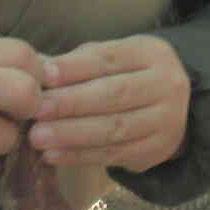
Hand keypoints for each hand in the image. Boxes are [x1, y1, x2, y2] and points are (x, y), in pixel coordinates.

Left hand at [29, 34, 189, 174]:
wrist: (172, 106)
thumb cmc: (126, 76)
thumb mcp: (111, 60)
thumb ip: (77, 64)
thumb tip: (37, 73)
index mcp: (151, 53)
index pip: (110, 58)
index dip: (76, 67)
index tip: (44, 76)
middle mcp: (166, 84)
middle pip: (115, 94)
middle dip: (71, 103)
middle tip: (37, 110)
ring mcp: (166, 119)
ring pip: (115, 128)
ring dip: (72, 134)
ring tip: (38, 137)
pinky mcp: (157, 149)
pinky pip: (114, 154)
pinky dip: (80, 156)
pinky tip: (53, 155)